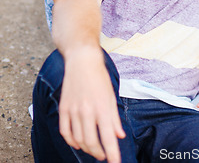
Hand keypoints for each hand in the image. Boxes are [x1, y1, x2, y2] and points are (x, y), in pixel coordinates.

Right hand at [59, 47, 124, 162]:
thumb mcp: (111, 96)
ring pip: (78, 139)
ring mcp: (74, 110)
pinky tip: (77, 143)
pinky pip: (65, 131)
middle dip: (98, 153)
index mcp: (102, 107)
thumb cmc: (99, 77)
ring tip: (93, 149)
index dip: (112, 154)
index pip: (108, 137)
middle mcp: (87, 111)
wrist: (82, 60)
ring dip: (86, 148)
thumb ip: (114, 118)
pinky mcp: (63, 108)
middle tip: (104, 156)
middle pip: (91, 142)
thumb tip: (119, 136)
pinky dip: (71, 141)